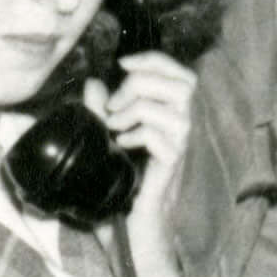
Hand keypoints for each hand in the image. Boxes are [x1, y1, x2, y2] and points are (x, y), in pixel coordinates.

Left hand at [95, 50, 197, 177]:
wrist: (143, 214)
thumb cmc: (131, 170)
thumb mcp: (114, 131)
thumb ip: (103, 107)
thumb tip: (92, 83)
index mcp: (175, 111)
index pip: (181, 74)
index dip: (154, 61)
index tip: (122, 64)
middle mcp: (184, 124)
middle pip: (181, 86)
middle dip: (140, 84)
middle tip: (114, 104)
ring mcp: (180, 143)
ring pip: (168, 109)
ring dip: (132, 111)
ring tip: (114, 126)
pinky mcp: (171, 162)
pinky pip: (155, 135)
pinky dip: (133, 134)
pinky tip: (122, 144)